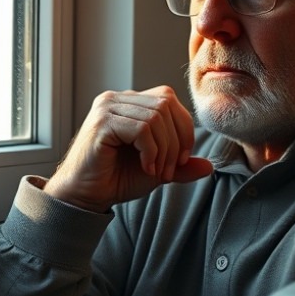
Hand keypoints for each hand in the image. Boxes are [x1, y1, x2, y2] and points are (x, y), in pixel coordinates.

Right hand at [44, 86, 213, 212]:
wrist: (84, 196)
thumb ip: (180, 165)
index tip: (180, 160)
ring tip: (156, 171)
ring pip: (156, 117)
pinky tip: (145, 167)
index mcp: (130, 102)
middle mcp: (117, 99)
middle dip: (176, 141)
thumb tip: (209, 166)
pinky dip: (151, 151)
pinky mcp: (102, 122)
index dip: (183, 128)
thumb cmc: (115, 180)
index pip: (168, 99)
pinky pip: (142, 128)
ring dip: (164, 149)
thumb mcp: (157, 170)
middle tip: (169, 170)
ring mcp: (107, 107)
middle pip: (166, 104)